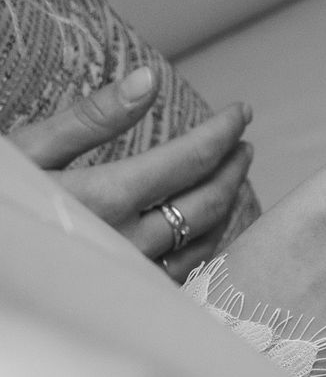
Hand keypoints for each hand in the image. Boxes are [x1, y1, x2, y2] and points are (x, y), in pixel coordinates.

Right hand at [5, 68, 252, 281]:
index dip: (223, 132)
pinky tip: (205, 226)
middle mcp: (125, 241)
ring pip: (202, 240)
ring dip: (226, 204)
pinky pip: (183, 272)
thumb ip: (94, 117)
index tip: (240, 113)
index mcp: (105, 198)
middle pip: (207, 202)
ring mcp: (129, 274)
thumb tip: (149, 79)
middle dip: (232, 168)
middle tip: (243, 144)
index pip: (191, 160)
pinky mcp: (126, 297)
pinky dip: (204, 242)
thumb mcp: (31, 149)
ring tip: (230, 177)